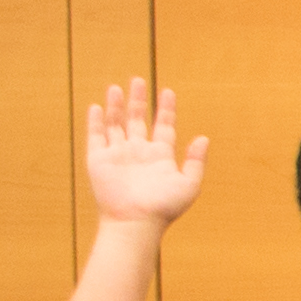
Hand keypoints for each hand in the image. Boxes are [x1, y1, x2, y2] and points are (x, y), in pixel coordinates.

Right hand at [79, 80, 206, 227]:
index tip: (168, 91)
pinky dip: (96, 121)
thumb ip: (196, 161)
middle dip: (138, 100)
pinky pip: (96, 136)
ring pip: (116, 123)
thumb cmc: (164, 207)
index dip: (166, 109)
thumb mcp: (189, 184)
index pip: (164, 126)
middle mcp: (138, 152)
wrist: (136, 221)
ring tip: (117, 87)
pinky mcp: (98, 160)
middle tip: (138, 80)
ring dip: (116, 105)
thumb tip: (203, 138)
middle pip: (137, 120)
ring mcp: (118, 154)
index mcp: (160, 157)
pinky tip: (98, 106)